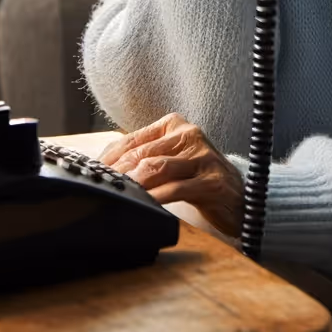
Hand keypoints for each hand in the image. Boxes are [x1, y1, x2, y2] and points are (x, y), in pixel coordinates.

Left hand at [99, 114, 244, 237]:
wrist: (239, 198)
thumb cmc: (198, 179)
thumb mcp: (170, 162)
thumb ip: (143, 159)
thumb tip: (102, 168)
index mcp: (175, 126)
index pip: (132, 139)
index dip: (108, 158)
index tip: (92, 174)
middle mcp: (190, 135)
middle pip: (142, 154)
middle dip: (116, 174)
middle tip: (100, 189)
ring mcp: (203, 157)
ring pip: (157, 167)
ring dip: (133, 184)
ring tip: (117, 196)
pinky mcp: (212, 181)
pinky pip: (177, 189)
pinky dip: (156, 198)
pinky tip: (144, 205)